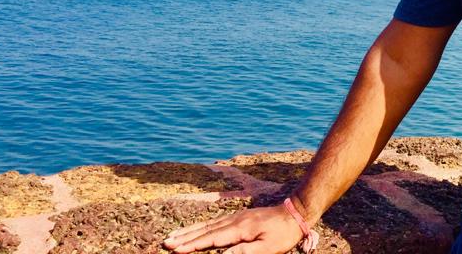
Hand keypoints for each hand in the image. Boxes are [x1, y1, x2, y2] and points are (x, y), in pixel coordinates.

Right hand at [162, 203, 302, 253]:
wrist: (295, 212)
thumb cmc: (283, 234)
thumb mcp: (268, 248)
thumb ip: (244, 253)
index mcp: (239, 229)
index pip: (211, 239)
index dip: (192, 245)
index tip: (175, 250)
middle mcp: (234, 220)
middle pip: (205, 230)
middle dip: (185, 238)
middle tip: (166, 243)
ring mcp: (236, 217)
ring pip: (207, 225)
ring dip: (190, 231)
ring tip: (174, 235)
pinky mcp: (239, 217)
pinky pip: (215, 222)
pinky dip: (201, 227)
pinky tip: (195, 229)